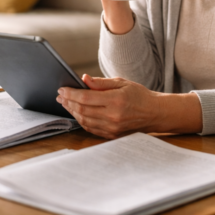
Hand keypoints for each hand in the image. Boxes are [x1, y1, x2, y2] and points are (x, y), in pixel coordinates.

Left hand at [56, 75, 202, 137]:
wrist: (154, 113)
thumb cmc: (138, 95)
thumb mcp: (121, 82)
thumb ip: (100, 83)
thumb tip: (83, 79)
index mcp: (116, 101)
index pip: (86, 98)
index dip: (71, 94)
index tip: (62, 89)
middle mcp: (113, 116)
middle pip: (82, 110)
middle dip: (68, 102)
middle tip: (60, 96)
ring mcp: (112, 128)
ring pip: (85, 121)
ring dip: (73, 112)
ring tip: (66, 103)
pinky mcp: (112, 135)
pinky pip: (91, 128)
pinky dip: (81, 120)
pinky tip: (77, 112)